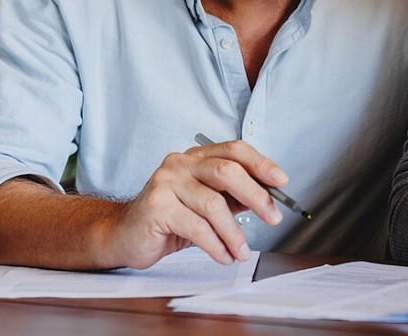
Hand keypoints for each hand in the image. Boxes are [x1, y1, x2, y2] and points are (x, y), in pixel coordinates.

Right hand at [107, 139, 287, 268]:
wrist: (125, 236)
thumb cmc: (169, 219)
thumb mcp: (206, 204)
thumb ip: (233, 198)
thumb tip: (270, 199)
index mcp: (195, 157)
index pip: (234, 150)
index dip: (261, 163)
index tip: (282, 181)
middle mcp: (179, 164)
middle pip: (227, 172)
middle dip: (256, 196)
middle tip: (273, 218)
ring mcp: (165, 183)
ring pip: (213, 205)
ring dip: (234, 233)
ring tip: (241, 252)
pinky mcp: (156, 207)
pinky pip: (196, 227)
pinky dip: (216, 245)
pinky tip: (223, 256)